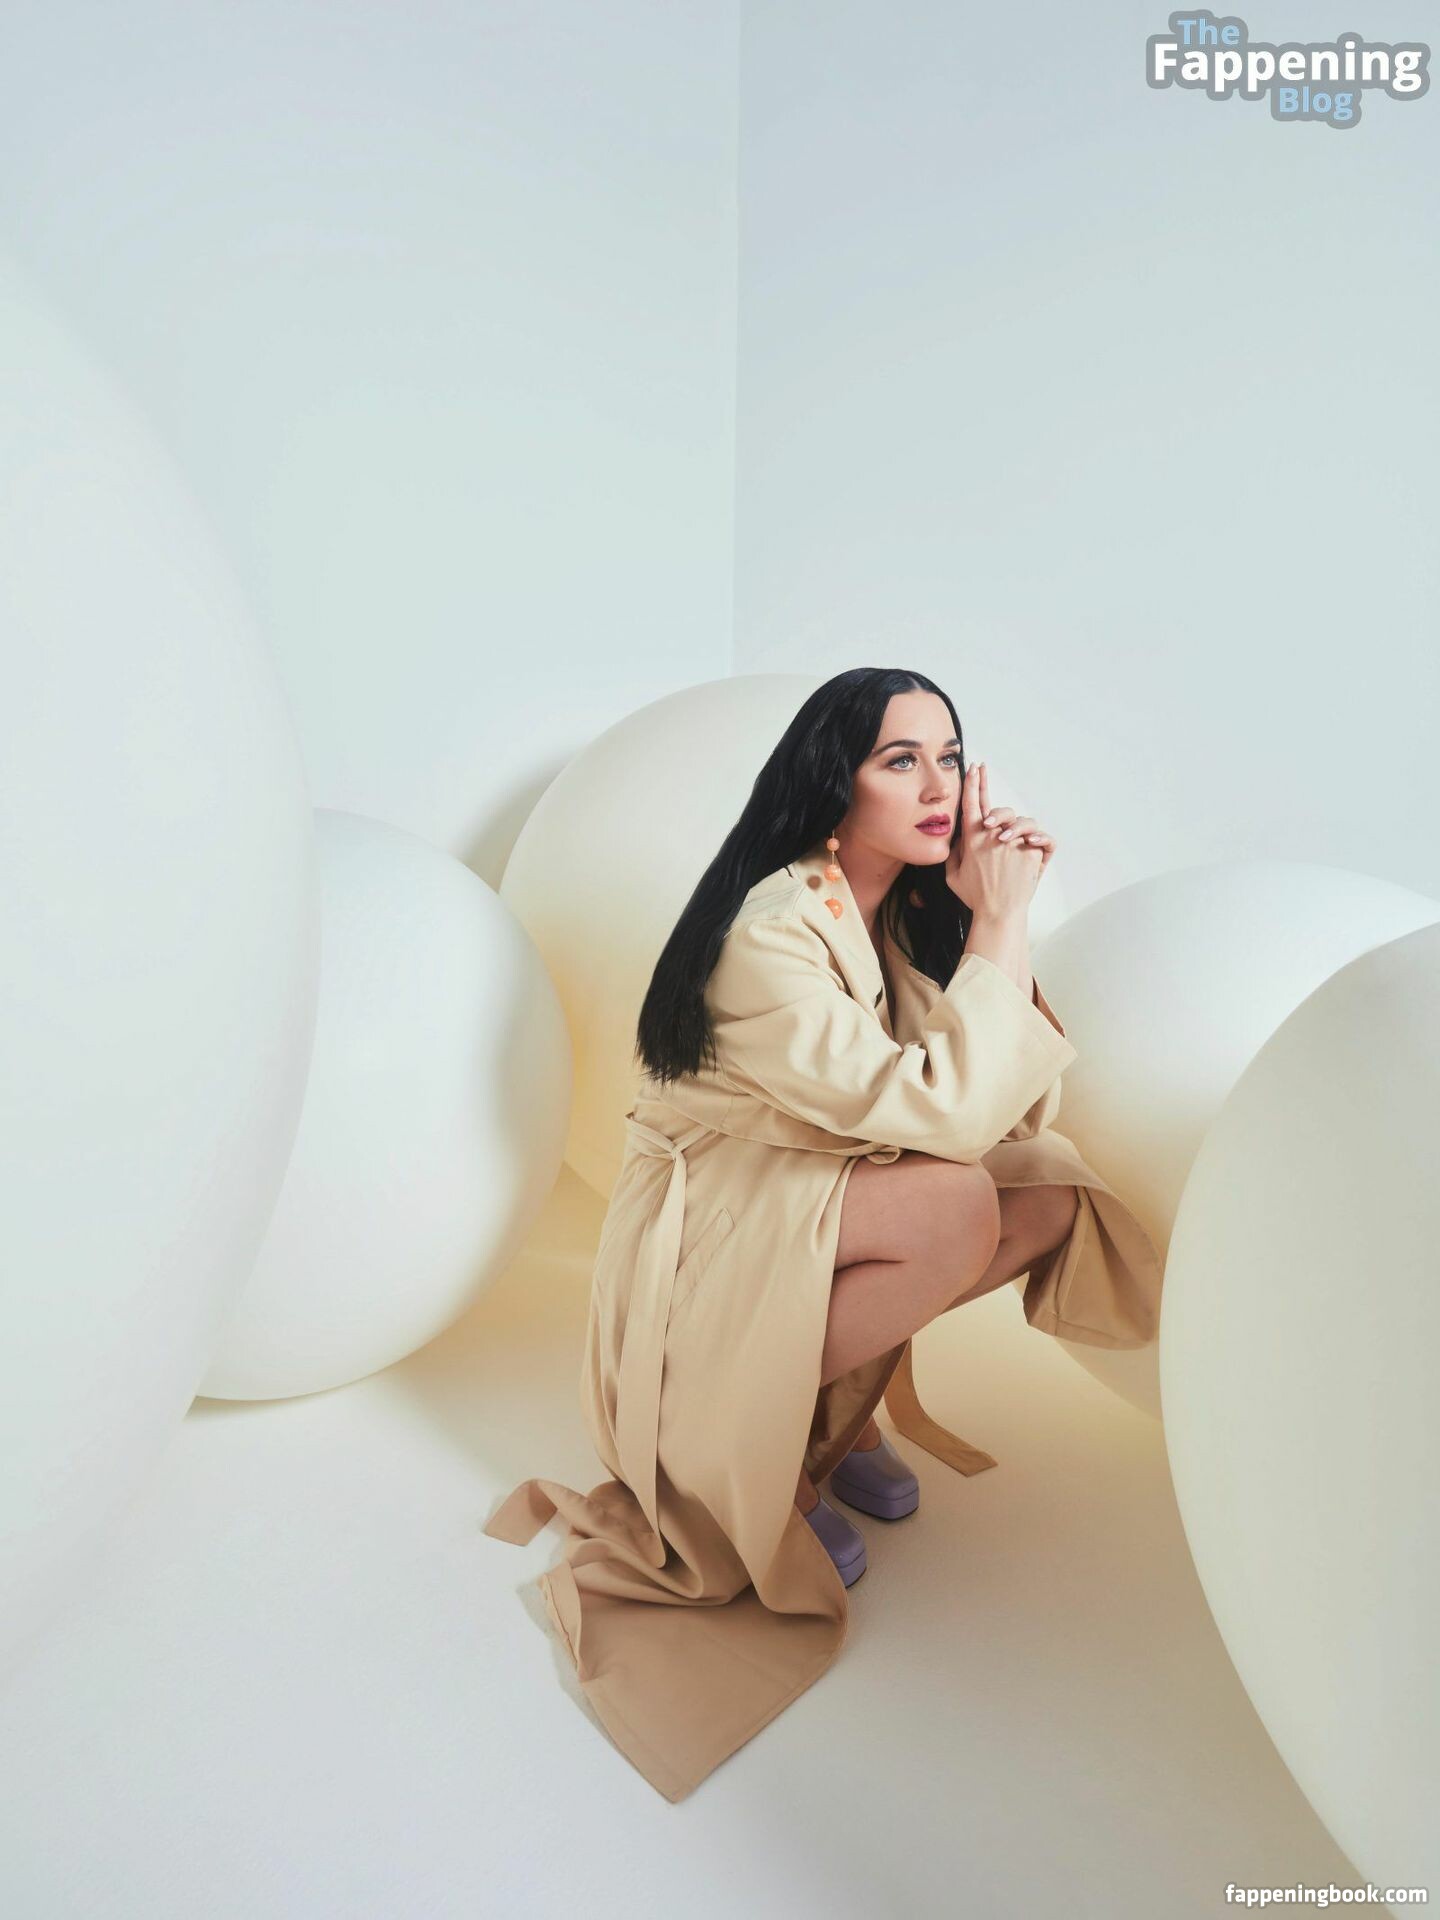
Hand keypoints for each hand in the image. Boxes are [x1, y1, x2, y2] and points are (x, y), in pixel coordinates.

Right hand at [946, 761, 1048, 914]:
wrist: (1000, 913)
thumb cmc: (976, 897)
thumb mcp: (953, 876)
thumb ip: (954, 853)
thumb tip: (959, 839)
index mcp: (972, 839)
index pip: (972, 803)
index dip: (973, 783)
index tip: (975, 768)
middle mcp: (993, 835)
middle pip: (996, 809)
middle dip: (991, 798)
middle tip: (985, 778)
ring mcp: (1014, 841)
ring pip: (1020, 822)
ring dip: (1018, 828)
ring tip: (1017, 838)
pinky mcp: (1031, 850)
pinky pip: (1039, 838)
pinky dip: (1039, 839)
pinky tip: (1033, 842)